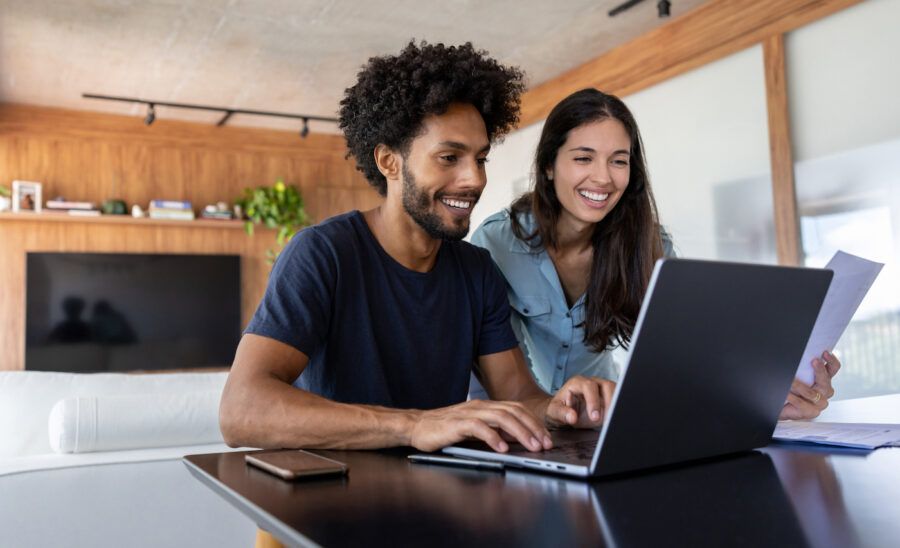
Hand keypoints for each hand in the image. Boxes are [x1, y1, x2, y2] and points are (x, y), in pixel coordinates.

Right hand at [409, 399, 552, 452]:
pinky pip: (479, 427)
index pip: (517, 409)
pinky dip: (494, 437)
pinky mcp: (457, 423)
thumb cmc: (445, 429)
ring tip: (531, 446)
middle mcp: (480, 406)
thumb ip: (494, 431)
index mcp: (485, 406)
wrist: (417, 426)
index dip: (534, 422)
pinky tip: (503, 448)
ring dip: (520, 432)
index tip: (546, 438)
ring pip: (501, 417)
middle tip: (545, 444)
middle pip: (513, 411)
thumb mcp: (475, 429)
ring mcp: (469, 413)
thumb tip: (516, 438)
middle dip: (533, 428)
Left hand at [545, 375, 615, 428]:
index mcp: (577, 383)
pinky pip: (618, 399)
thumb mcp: (554, 411)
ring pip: (616, 390)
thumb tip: (572, 417)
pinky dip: (617, 408)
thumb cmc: (559, 408)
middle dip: (609, 402)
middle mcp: (592, 382)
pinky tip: (614, 419)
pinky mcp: (609, 397)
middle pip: (607, 385)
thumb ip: (562, 413)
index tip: (594, 417)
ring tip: (611, 420)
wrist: (564, 410)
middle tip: (607, 419)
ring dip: (616, 405)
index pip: (589, 386)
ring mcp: (602, 389)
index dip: (593, 401)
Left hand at [780, 350, 841, 419]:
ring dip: (800, 385)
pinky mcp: (811, 412)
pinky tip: (787, 394)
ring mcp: (819, 403)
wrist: (783, 407)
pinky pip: (802, 403)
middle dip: (820, 370)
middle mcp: (824, 391)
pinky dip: (793, 397)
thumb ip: (803, 368)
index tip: (825, 352)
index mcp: (824, 380)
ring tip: (791, 381)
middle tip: (814, 361)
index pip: (833, 369)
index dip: (831, 360)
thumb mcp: (798, 376)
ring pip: (811, 393)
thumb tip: (799, 355)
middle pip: (825, 381)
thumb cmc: (791, 389)